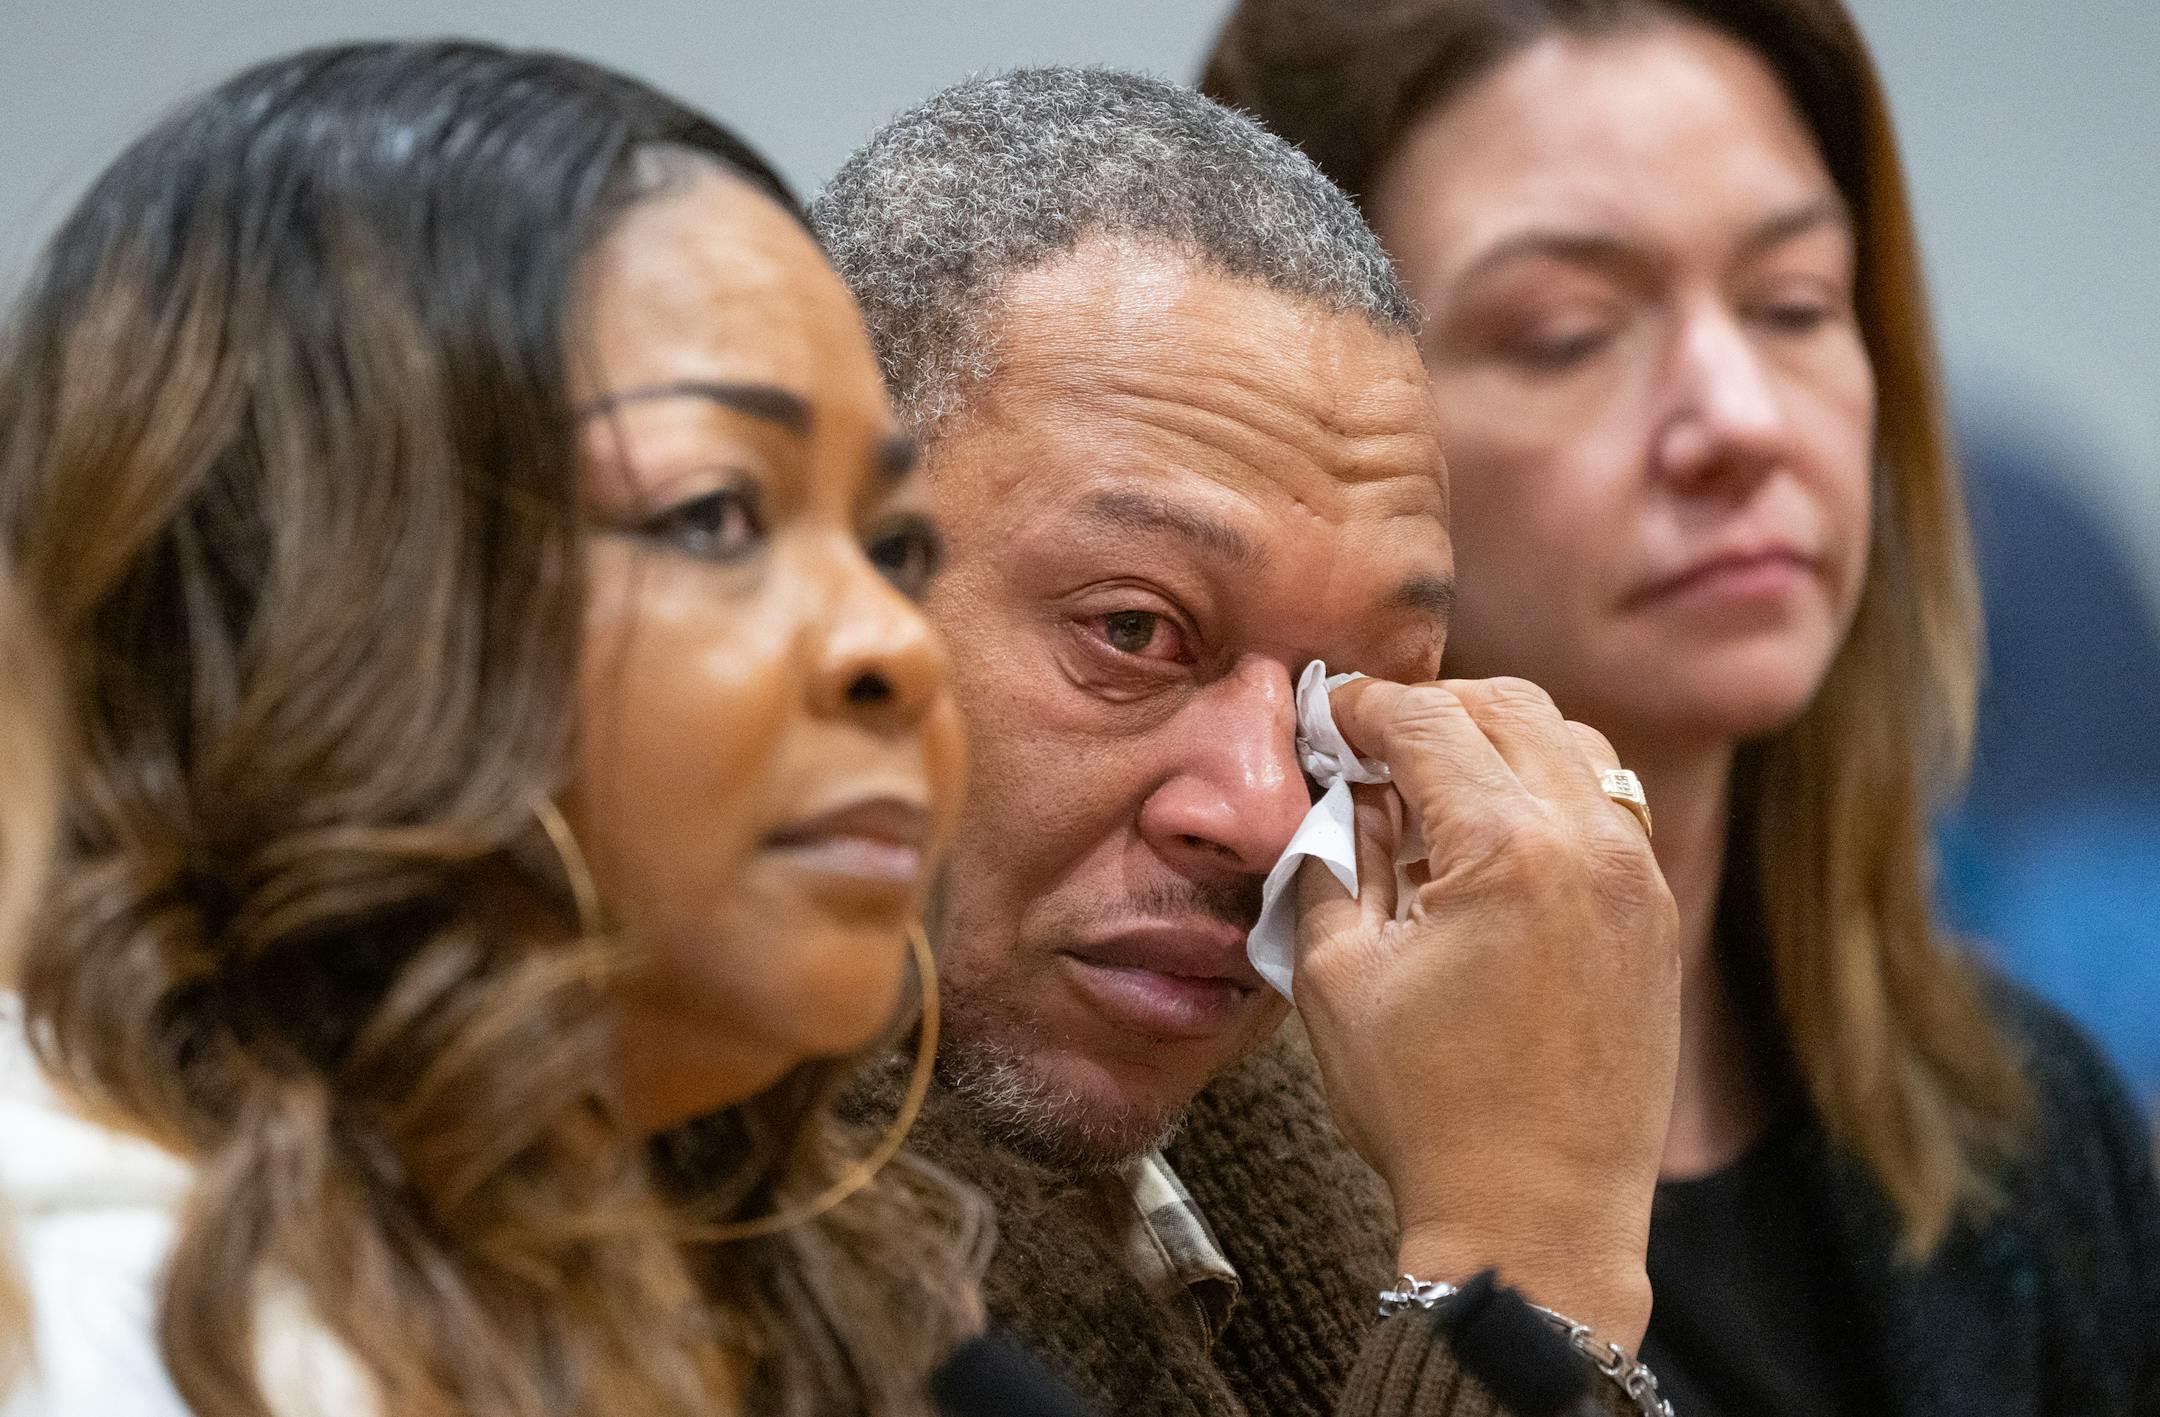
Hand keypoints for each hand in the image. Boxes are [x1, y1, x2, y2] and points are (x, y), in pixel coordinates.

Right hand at [1290, 676, 1679, 1349]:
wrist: (1537, 1219)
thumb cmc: (1425, 1109)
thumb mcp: (1335, 974)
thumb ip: (1332, 857)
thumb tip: (1344, 790)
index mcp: (1505, 847)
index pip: (1426, 719)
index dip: (1362, 706)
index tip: (1326, 716)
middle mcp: (1590, 842)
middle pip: (1507, 706)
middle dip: (1430, 708)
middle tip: (1370, 743)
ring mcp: (1639, 877)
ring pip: (1570, 742)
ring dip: (1496, 739)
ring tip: (1432, 785)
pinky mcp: (1659, 916)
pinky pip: (1608, 803)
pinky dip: (1546, 789)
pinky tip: (1491, 839)